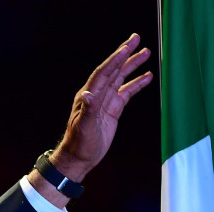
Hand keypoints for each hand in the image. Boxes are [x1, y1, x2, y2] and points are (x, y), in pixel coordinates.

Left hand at [50, 33, 153, 180]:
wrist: (79, 158)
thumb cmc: (78, 144)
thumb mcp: (84, 128)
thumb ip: (88, 110)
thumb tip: (88, 94)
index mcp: (88, 96)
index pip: (103, 73)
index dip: (115, 59)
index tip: (128, 46)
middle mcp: (96, 96)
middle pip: (112, 70)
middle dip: (124, 55)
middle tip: (137, 39)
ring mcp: (104, 102)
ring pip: (120, 79)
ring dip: (132, 66)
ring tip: (146, 53)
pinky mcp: (111, 110)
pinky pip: (125, 93)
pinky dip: (136, 84)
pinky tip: (147, 77)